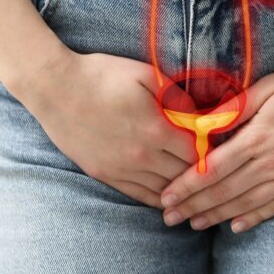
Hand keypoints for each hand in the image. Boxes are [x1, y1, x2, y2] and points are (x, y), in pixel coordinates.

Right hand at [17, 49, 198, 207]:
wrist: (54, 87)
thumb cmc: (101, 75)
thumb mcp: (146, 74)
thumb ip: (177, 96)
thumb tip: (200, 115)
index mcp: (156, 130)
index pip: (199, 154)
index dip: (212, 152)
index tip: (219, 147)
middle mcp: (142, 157)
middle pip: (185, 176)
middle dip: (201, 173)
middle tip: (213, 169)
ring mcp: (122, 169)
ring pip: (166, 191)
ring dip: (183, 189)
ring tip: (197, 186)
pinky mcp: (105, 175)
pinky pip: (141, 196)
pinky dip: (160, 198)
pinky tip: (171, 196)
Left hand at [157, 62, 273, 232]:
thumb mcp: (270, 87)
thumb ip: (236, 108)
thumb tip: (204, 124)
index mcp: (258, 136)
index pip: (211, 169)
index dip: (186, 186)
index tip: (165, 197)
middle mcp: (272, 162)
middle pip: (224, 190)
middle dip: (193, 206)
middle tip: (168, 219)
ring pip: (246, 203)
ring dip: (217, 216)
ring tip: (193, 225)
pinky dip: (253, 218)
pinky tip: (235, 226)